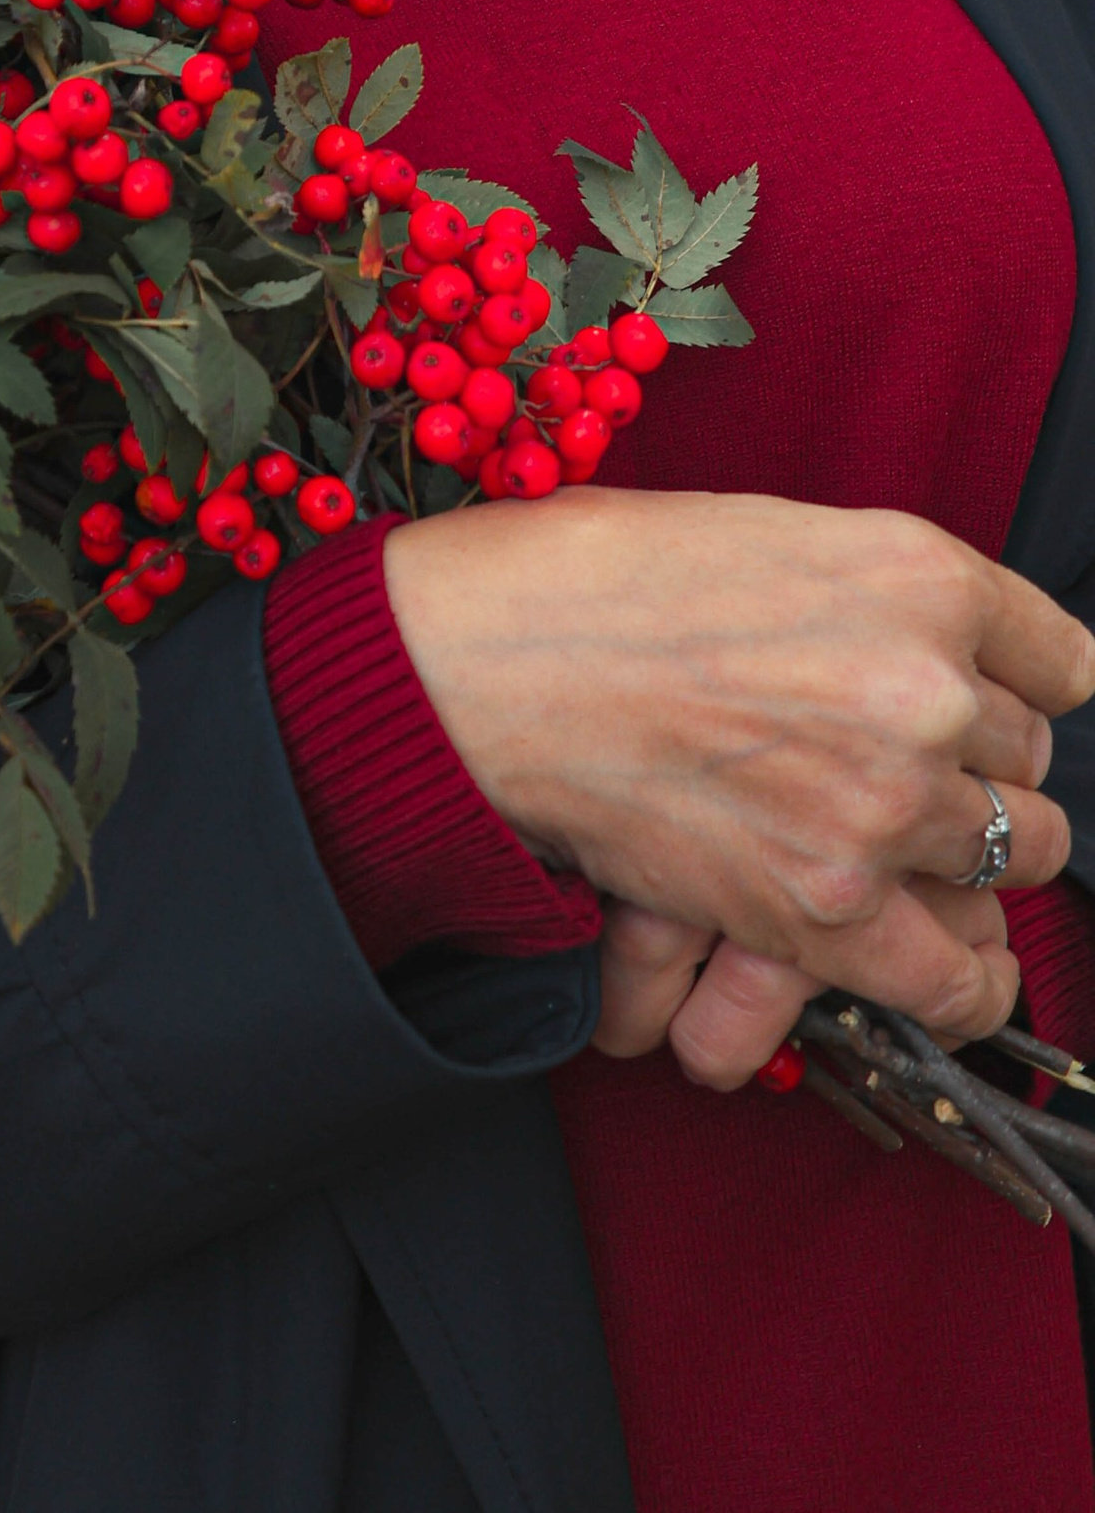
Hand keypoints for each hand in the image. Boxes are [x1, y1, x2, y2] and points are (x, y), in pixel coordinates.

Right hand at [383, 489, 1087, 1064]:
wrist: (476, 662)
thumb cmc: (590, 579)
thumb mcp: (764, 532)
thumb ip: (870, 592)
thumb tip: (926, 648)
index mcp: (916, 572)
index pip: (1061, 656)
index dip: (1018, 683)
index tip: (989, 697)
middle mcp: (926, 685)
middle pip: (1030, 757)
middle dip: (977, 765)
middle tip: (905, 763)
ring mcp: (885, 801)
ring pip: (1017, 850)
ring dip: (960, 851)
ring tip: (897, 842)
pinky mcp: (828, 904)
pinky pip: (959, 975)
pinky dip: (962, 980)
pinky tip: (950, 961)